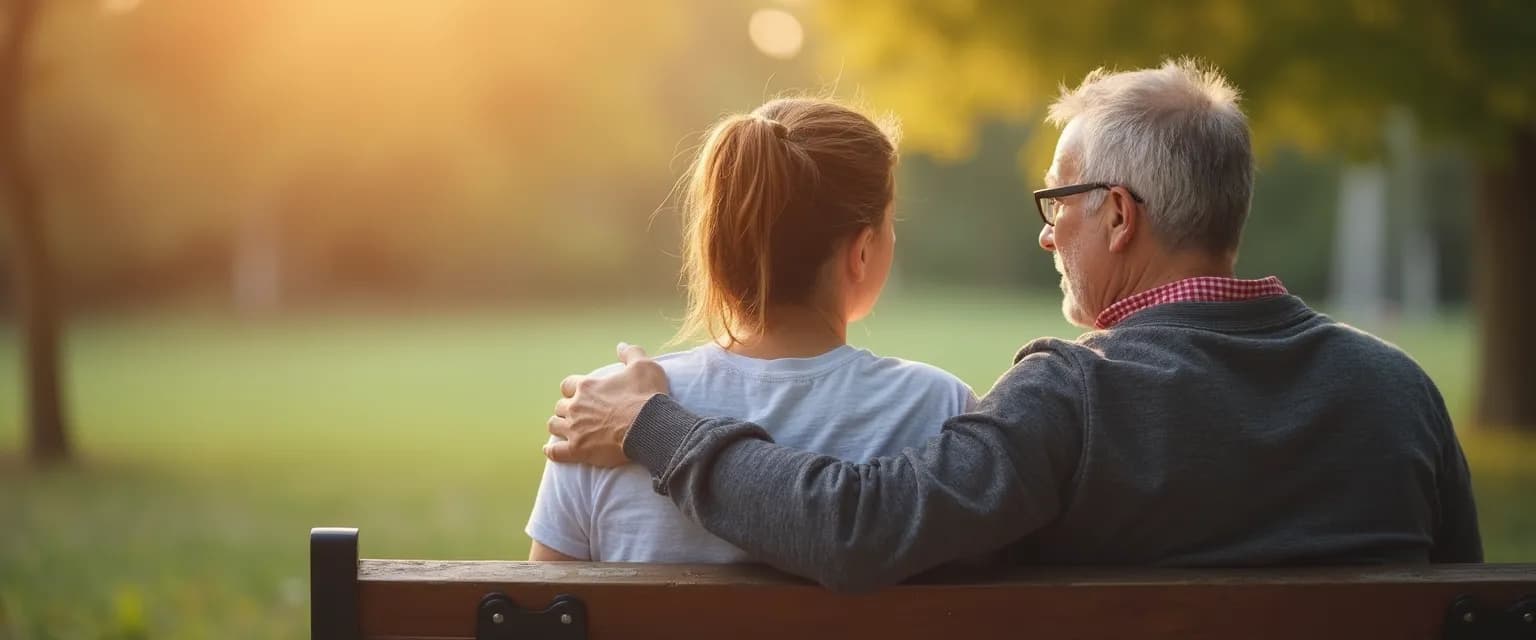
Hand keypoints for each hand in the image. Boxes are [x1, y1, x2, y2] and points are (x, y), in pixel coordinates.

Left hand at [545, 342, 668, 466]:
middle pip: (560, 406)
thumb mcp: (644, 366)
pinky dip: (551, 451)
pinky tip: (549, 450)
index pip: (568, 385)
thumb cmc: (646, 396)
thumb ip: (631, 353)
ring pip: (554, 426)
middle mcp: (576, 406)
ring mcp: (575, 429)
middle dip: (567, 409)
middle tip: (578, 415)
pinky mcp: (577, 450)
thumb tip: (621, 346)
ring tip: (566, 430)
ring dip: (559, 426)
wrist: (649, 427)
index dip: (572, 390)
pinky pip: (555, 452)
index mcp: (587, 386)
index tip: (579, 394)